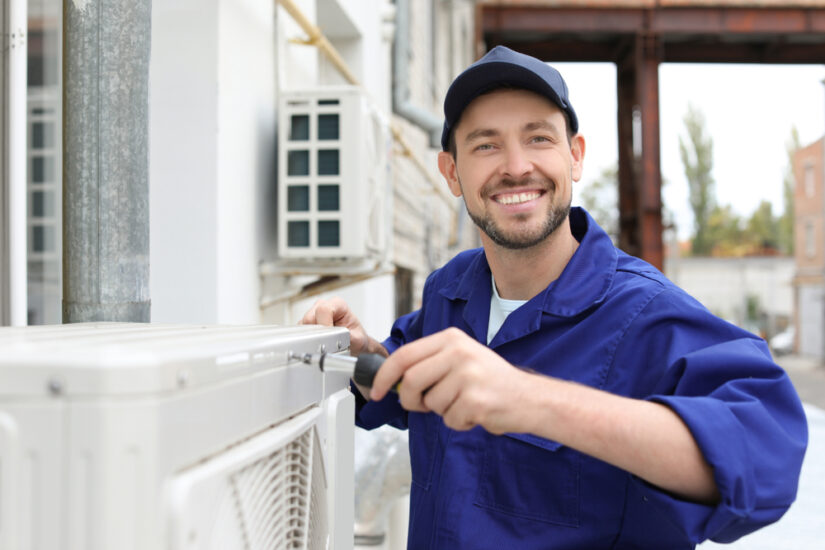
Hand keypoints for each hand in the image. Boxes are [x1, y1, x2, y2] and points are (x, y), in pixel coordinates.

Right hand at [299, 297, 382, 357]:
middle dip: (317, 332)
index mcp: (337, 304)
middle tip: (326, 344)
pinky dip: (306, 338)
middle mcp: (323, 305)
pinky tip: (317, 343)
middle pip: (310, 317)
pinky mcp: (306, 323)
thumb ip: (351, 338)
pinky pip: (300, 330)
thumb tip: (343, 339)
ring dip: (311, 336)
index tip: (328, 338)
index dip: (324, 324)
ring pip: (303, 324)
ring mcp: (313, 313)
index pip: (323, 310)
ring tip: (324, 343)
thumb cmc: (355, 336)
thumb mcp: (358, 339)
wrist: (353, 343)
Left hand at [370, 327, 533, 433]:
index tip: (377, 391)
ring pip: (430, 403)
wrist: (529, 398)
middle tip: (423, 405)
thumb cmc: (492, 381)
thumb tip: (394, 381)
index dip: (385, 376)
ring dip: (442, 412)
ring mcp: (468, 375)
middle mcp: (459, 352)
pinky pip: (449, 419)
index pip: (405, 355)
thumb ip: (429, 364)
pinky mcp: (476, 400)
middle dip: (411, 399)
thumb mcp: (461, 359)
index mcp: (452, 339)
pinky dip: (458, 422)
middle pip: (411, 380)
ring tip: (464, 403)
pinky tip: (475, 412)